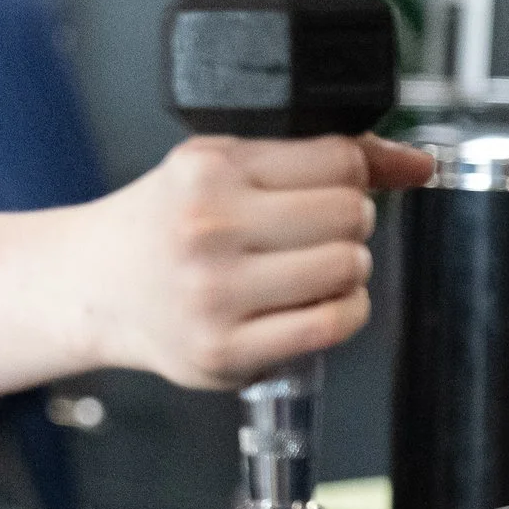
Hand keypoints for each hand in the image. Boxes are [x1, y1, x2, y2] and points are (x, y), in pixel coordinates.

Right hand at [81, 134, 433, 390]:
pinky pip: (330, 324)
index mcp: (206, 169)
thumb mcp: (221, 167)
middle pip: (349, 213)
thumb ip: (316, 158)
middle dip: (349, 221)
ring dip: (347, 267)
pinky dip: (344, 310)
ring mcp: (215, 293)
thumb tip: (417, 162)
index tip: (331, 187)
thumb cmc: (161, 224)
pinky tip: (316, 301)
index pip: (337, 159)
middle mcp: (208, 228)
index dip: (351, 174)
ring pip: (347, 268)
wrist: (91, 286)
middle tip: (317, 231)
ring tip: (311, 267)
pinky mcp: (225, 350)